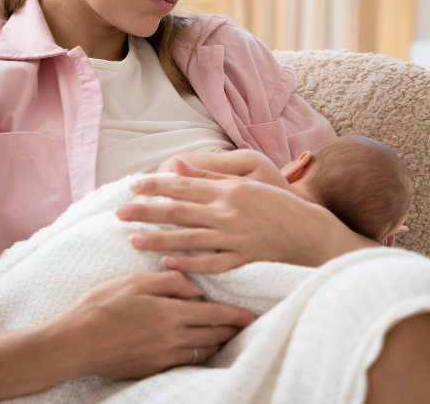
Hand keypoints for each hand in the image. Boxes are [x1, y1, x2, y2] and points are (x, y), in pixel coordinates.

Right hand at [48, 270, 255, 379]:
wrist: (75, 342)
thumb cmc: (101, 306)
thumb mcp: (134, 282)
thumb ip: (169, 282)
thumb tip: (195, 288)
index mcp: (170, 314)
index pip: (214, 315)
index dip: (235, 316)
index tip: (251, 315)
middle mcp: (171, 340)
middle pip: (213, 337)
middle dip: (232, 331)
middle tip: (244, 325)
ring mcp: (162, 358)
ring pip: (201, 352)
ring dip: (216, 343)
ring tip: (224, 336)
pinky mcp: (151, 369)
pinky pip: (183, 362)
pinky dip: (195, 354)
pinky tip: (194, 347)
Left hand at [116, 158, 377, 272]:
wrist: (310, 230)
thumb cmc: (276, 201)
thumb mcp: (247, 178)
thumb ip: (211, 174)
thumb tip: (176, 165)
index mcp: (228, 189)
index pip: (184, 185)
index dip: (155, 185)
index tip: (131, 185)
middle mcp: (229, 212)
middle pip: (179, 211)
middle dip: (146, 212)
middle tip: (119, 213)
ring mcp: (236, 237)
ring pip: (189, 239)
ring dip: (159, 240)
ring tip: (133, 240)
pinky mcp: (243, 259)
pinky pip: (211, 263)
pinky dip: (189, 264)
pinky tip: (167, 264)